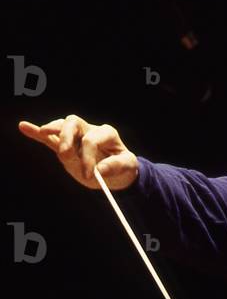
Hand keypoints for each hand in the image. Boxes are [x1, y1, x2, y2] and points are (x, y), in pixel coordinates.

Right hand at [18, 115, 138, 190]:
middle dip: (67, 138)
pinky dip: (38, 132)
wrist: (117, 171)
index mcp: (106, 133)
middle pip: (73, 123)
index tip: (90, 175)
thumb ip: (116, 166)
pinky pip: (51, 137)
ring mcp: (77, 136)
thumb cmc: (123, 166)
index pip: (91, 139)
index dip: (88, 157)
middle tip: (65, 155)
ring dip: (52, 130)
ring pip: (62, 126)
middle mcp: (90, 130)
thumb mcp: (128, 167)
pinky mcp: (66, 145)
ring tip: (44, 133)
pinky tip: (25, 127)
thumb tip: (101, 169)